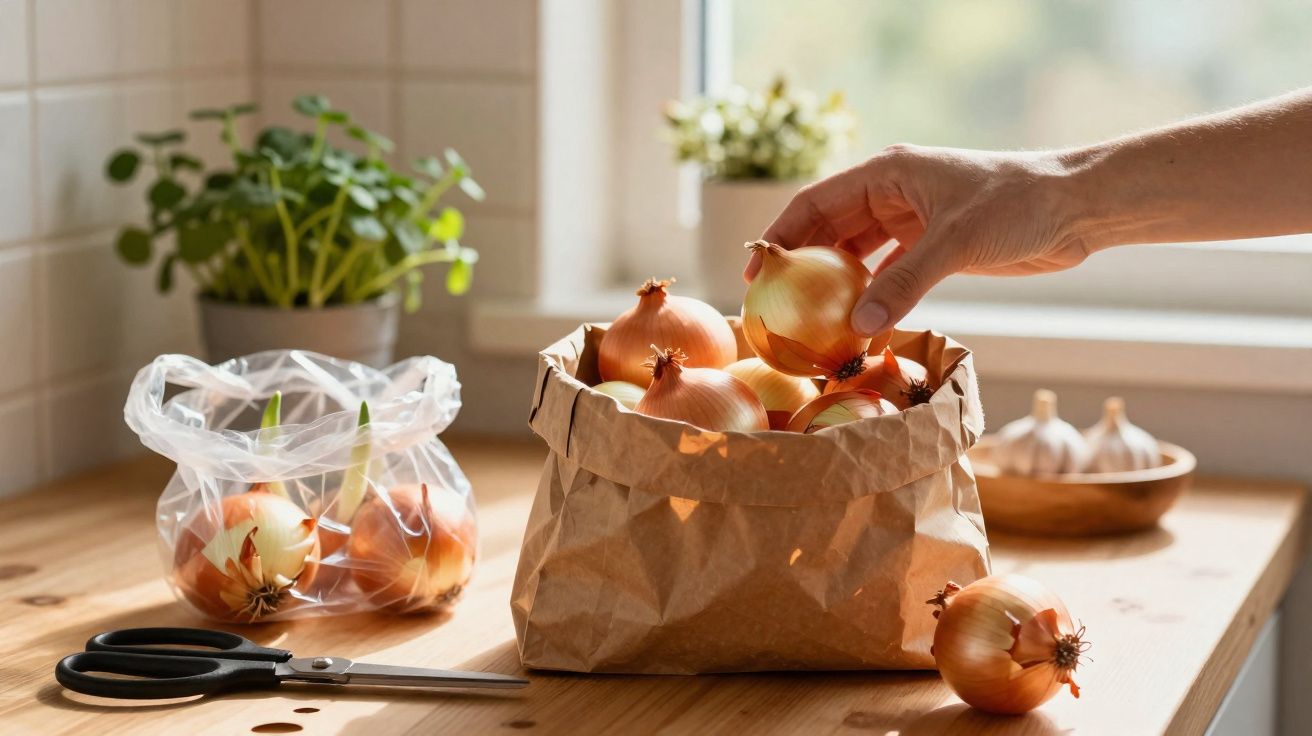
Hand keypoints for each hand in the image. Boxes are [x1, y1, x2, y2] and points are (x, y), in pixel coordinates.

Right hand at [745, 144, 1093, 335]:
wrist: (1076, 208)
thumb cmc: (1017, 204)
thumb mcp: (954, 242)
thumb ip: (903, 284)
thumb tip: (859, 328)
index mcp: (887, 173)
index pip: (815, 202)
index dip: (781, 235)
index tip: (756, 270)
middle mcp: (893, 194)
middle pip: (829, 230)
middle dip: (801, 265)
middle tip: (774, 305)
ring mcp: (912, 222)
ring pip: (857, 255)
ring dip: (835, 285)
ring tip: (808, 320)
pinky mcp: (933, 248)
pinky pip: (887, 275)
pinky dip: (871, 297)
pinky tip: (856, 324)